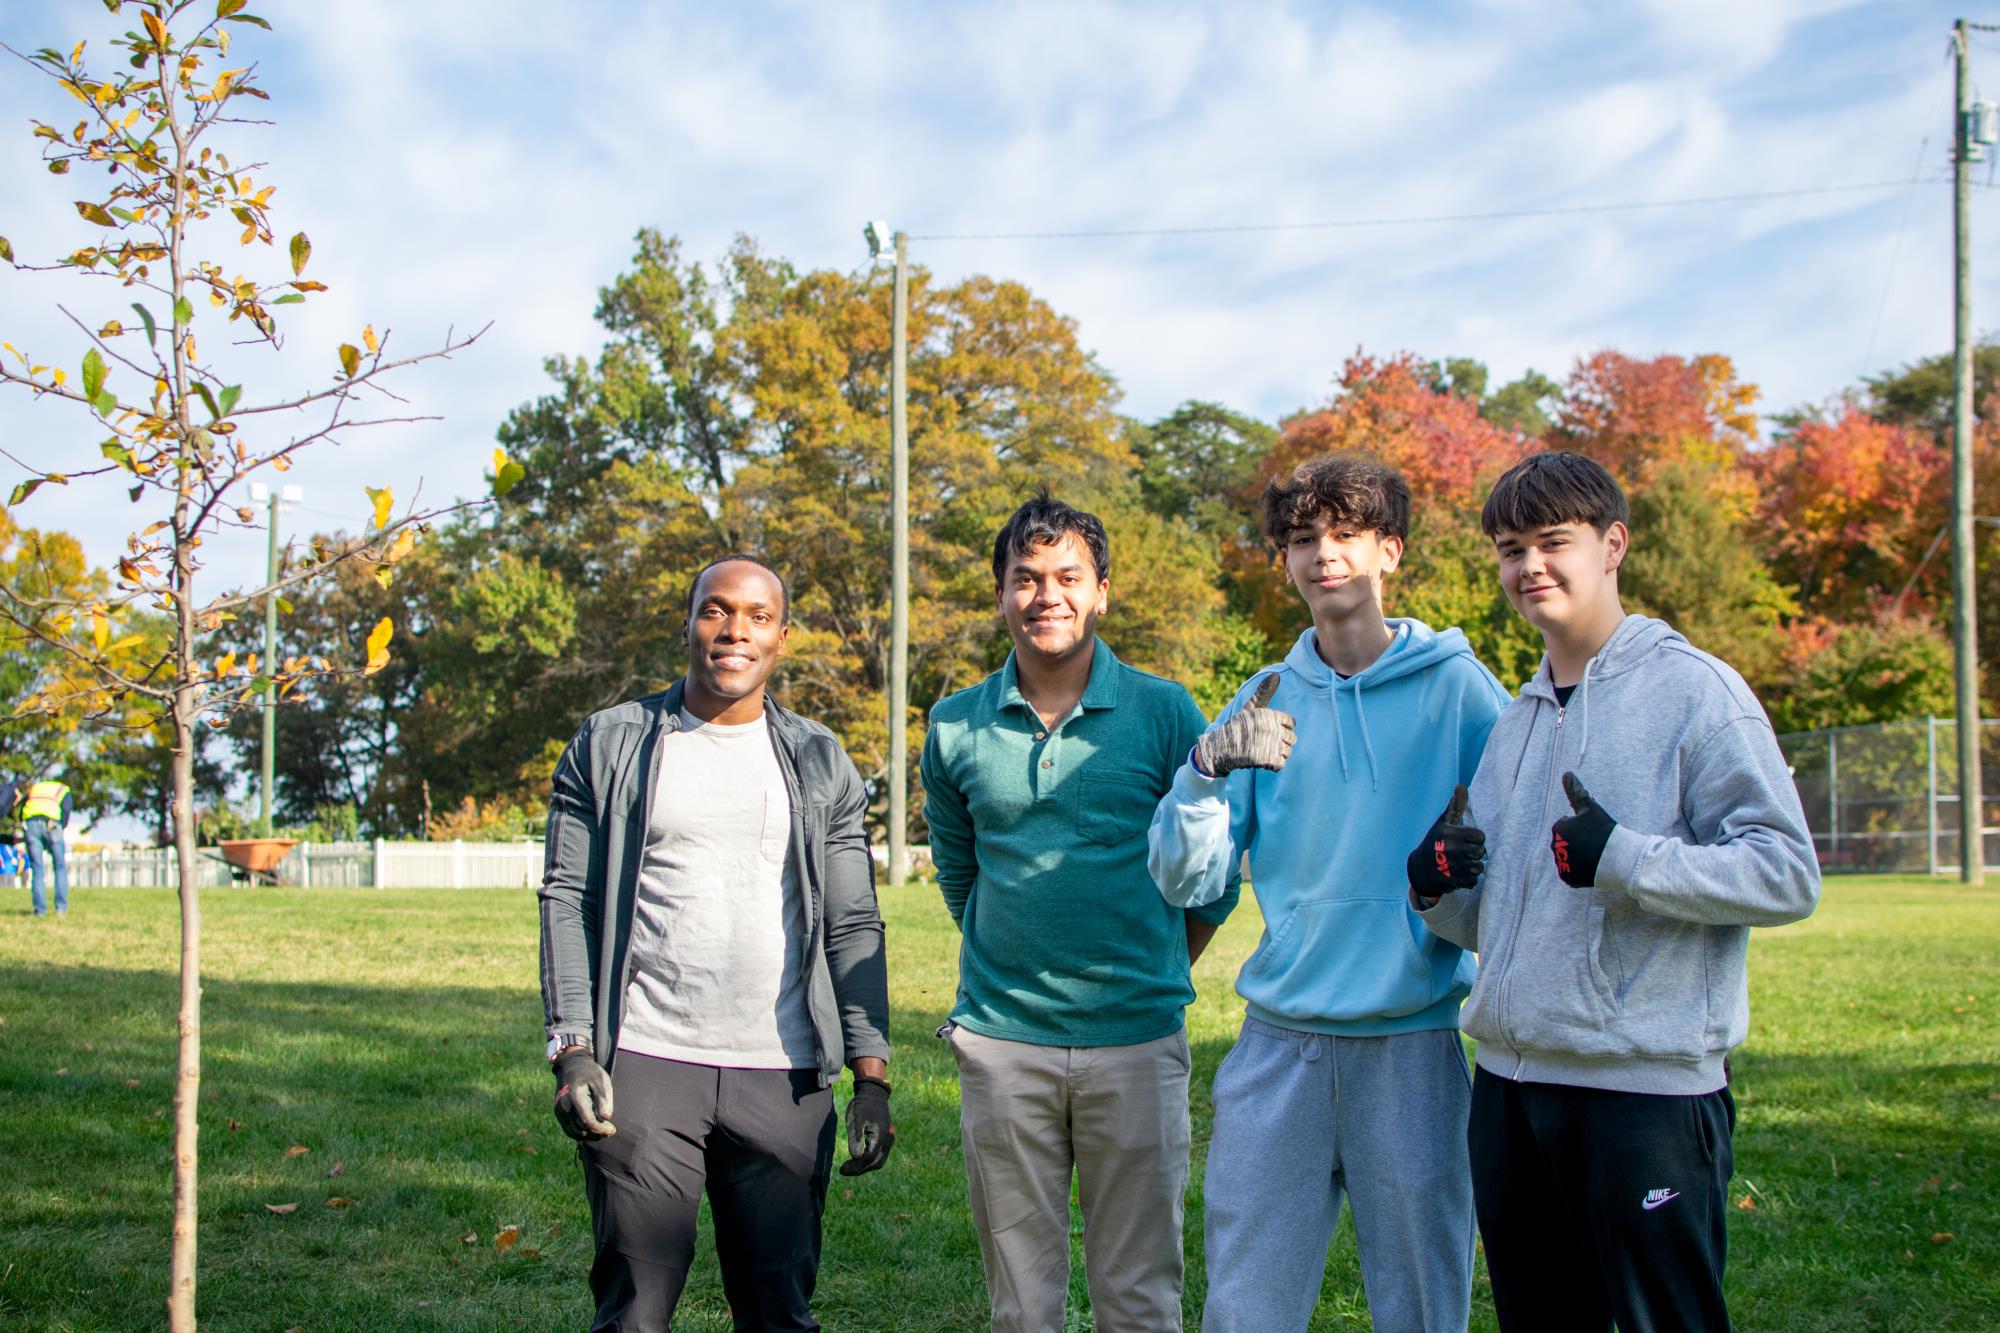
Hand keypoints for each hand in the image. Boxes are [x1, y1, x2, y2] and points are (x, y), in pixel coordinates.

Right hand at [553, 1048, 615, 1140]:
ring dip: (589, 1135)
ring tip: (603, 1130)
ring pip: (574, 1132)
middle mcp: (564, 1105)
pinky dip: (581, 1133)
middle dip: (597, 1133)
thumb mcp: (601, 1080)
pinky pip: (569, 1130)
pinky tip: (592, 1130)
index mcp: (576, 1096)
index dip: (600, 1129)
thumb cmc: (590, 1073)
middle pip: (581, 1128)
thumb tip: (606, 1118)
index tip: (612, 1130)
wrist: (572, 1066)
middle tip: (610, 1130)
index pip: (587, 1121)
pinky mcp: (558, 1114)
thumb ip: (604, 1099)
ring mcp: (559, 1110)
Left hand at [839, 1076, 894, 1175]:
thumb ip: (856, 1138)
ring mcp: (889, 1139)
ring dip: (865, 1167)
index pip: (869, 1158)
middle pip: (875, 1162)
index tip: (842, 1170)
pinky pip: (879, 1155)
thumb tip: (856, 1157)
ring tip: (850, 1168)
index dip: (856, 1166)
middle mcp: (888, 1140)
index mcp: (881, 1135)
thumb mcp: (856, 1119)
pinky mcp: (886, 1139)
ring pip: (879, 1161)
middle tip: (844, 1171)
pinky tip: (857, 1160)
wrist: (873, 1093)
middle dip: (860, 1169)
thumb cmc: (862, 1105)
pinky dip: (869, 1160)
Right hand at [1194, 675, 1294, 776]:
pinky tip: (1264, 760)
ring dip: (1279, 753)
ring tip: (1265, 751)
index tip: (1271, 730)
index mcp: (1269, 715)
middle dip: (1282, 742)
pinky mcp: (1266, 759)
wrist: (1220, 748)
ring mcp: (1269, 745)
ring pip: (1288, 751)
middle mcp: (1271, 728)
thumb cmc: (1236, 726)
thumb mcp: (1250, 707)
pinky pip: (1281, 763)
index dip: (1283, 727)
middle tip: (1267, 743)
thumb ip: (1264, 692)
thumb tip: (1276, 674)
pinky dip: (1274, 764)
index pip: (1290, 722)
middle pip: (1292, 738)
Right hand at [1407, 785, 1483, 898]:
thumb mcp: (1442, 823)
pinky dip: (1467, 880)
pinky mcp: (1452, 881)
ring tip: (1461, 864)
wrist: (1420, 868)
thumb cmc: (1435, 842)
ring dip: (1472, 868)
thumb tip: (1461, 786)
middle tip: (1463, 854)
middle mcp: (1451, 849)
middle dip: (1474, 854)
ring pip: (1478, 868)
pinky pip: (1473, 881)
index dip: (1475, 839)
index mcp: (1450, 833)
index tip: (1466, 841)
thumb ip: (1455, 806)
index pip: (1480, 837)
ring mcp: (1452, 866)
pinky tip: (1458, 874)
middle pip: (1480, 853)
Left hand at [1551, 771, 1615, 887]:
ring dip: (1578, 856)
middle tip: (1596, 843)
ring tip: (1595, 855)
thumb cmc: (1605, 831)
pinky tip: (1591, 867)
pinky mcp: (1568, 878)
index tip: (1593, 830)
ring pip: (1568, 858)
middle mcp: (1555, 847)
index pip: (1567, 826)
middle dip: (1578, 842)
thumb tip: (1566, 773)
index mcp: (1558, 828)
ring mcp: (1561, 864)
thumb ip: (1576, 792)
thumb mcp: (1590, 808)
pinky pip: (1571, 873)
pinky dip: (1579, 871)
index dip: (1582, 828)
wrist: (1618, 858)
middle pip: (1566, 842)